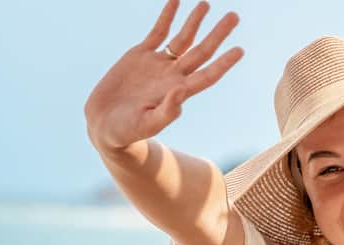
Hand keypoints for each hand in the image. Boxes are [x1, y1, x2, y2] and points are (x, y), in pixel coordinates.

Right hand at [83, 0, 243, 153]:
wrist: (103, 124)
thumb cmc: (126, 132)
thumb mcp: (146, 124)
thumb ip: (166, 111)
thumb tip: (182, 92)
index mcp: (178, 93)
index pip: (207, 75)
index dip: (223, 63)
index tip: (239, 50)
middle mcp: (172, 76)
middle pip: (201, 51)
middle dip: (218, 34)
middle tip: (234, 16)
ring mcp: (158, 64)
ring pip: (182, 38)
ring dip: (195, 21)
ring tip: (206, 4)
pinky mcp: (140, 55)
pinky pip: (158, 32)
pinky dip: (166, 16)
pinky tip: (175, 0)